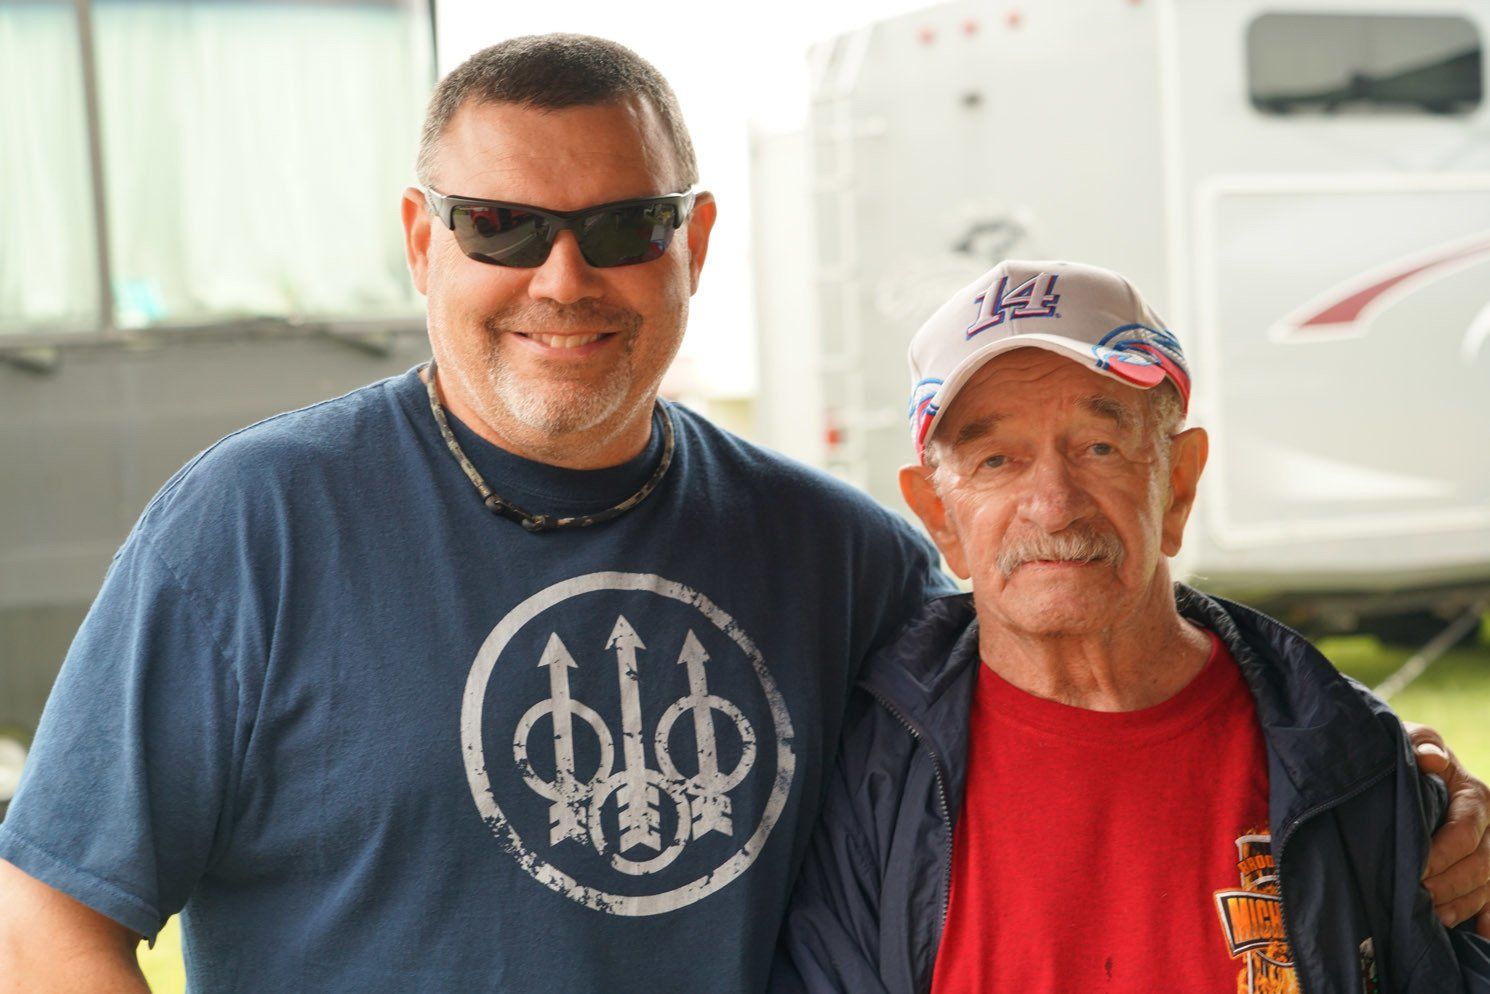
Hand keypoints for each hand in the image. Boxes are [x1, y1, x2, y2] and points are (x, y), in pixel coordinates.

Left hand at [1407, 722, 1489, 936]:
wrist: (1400, 769)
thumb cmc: (1402, 754)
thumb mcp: (1407, 740)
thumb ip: (1420, 743)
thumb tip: (1431, 757)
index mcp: (1474, 795)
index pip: (1466, 832)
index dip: (1442, 855)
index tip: (1414, 870)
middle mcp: (1489, 826)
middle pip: (1480, 865)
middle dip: (1448, 885)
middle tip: (1415, 899)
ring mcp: (1489, 851)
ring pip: (1486, 887)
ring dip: (1460, 906)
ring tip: (1429, 918)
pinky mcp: (1481, 872)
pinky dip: (1486, 921)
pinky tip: (1476, 937)